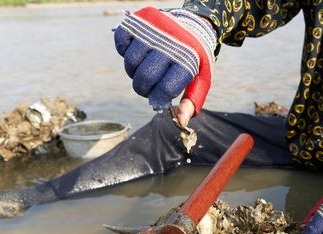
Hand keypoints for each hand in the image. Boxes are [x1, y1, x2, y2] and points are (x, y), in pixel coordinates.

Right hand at [114, 8, 216, 126]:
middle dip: (144, 89)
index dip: (159, 98)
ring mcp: (153, 31)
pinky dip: (124, 51)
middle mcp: (170, 44)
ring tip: (143, 70)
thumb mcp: (201, 78)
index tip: (160, 97)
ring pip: (131, 62)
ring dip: (133, 72)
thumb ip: (191, 101)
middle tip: (149, 87)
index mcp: (188, 61)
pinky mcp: (137, 22)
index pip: (165, 89)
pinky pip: (121, 42)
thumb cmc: (194, 59)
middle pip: (145, 77)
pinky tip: (137, 53)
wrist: (193, 27)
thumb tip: (180, 123)